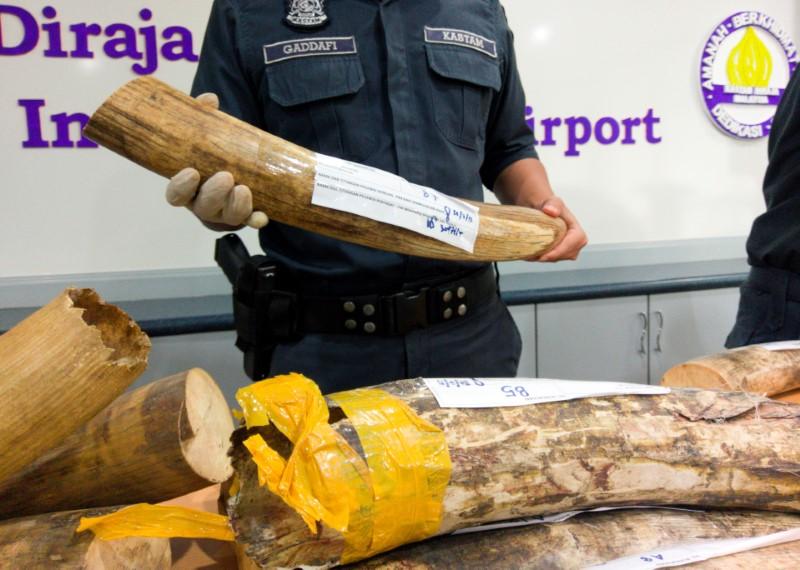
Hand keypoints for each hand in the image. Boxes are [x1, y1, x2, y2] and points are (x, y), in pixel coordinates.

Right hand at [164, 93, 267, 229]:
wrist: (233, 168)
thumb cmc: (209, 153)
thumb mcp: (204, 135)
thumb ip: (203, 118)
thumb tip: (209, 99)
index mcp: (187, 187)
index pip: (176, 194)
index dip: (181, 187)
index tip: (191, 172)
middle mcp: (203, 203)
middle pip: (203, 207)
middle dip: (214, 194)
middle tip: (226, 176)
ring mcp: (225, 212)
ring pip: (228, 217)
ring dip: (236, 206)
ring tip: (244, 189)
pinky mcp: (245, 215)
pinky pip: (250, 221)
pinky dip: (255, 219)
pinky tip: (262, 217)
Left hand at [530, 196, 587, 261]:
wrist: (542, 209)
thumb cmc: (550, 206)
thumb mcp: (552, 202)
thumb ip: (553, 205)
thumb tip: (550, 210)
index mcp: (577, 232)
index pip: (573, 244)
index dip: (559, 251)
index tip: (544, 255)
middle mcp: (576, 243)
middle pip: (565, 255)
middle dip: (549, 257)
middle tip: (533, 256)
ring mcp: (568, 250)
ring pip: (557, 259)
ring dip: (543, 258)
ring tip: (530, 254)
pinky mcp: (559, 253)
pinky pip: (551, 259)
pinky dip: (540, 257)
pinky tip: (530, 254)